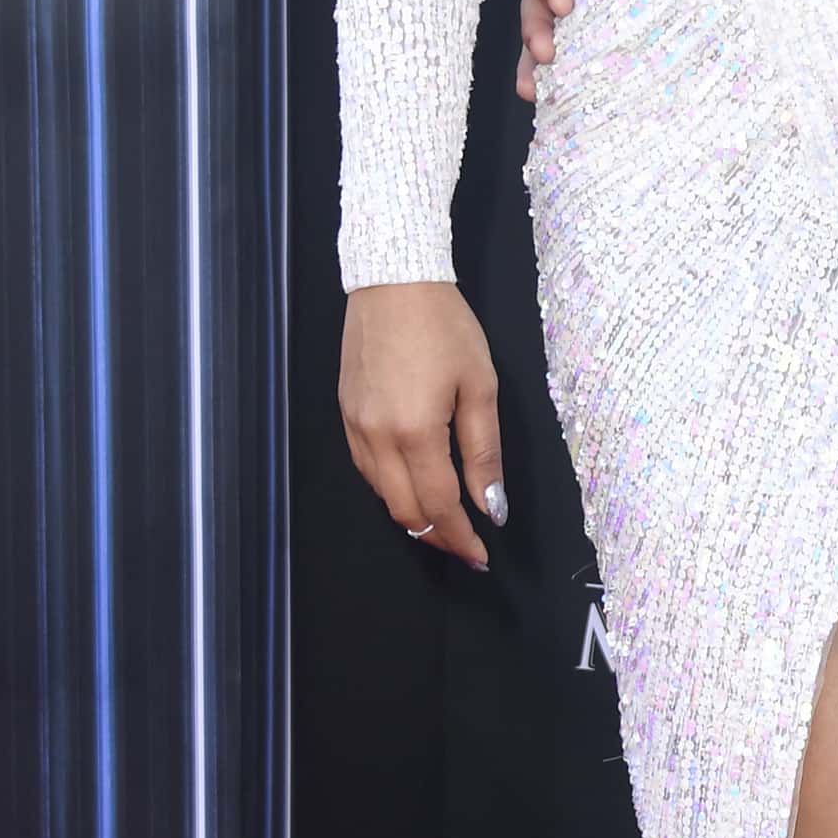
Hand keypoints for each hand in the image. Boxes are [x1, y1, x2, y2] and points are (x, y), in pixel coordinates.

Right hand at [338, 282, 503, 568]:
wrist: (393, 281)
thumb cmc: (445, 327)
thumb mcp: (480, 387)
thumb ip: (484, 453)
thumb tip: (491, 507)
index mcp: (415, 433)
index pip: (439, 507)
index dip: (461, 538)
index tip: (481, 557)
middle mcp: (376, 438)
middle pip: (404, 511)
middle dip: (436, 536)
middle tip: (466, 546)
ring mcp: (355, 426)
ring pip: (381, 494)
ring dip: (412, 515)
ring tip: (445, 521)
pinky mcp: (345, 413)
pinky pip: (366, 468)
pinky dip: (391, 487)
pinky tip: (413, 484)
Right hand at [517, 0, 592, 95]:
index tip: (563, 2)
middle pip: (537, 0)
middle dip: (536, 30)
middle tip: (546, 57)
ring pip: (550, 25)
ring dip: (540, 57)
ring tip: (539, 91)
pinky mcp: (602, 3)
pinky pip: (583, 34)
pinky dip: (569, 63)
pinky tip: (563, 95)